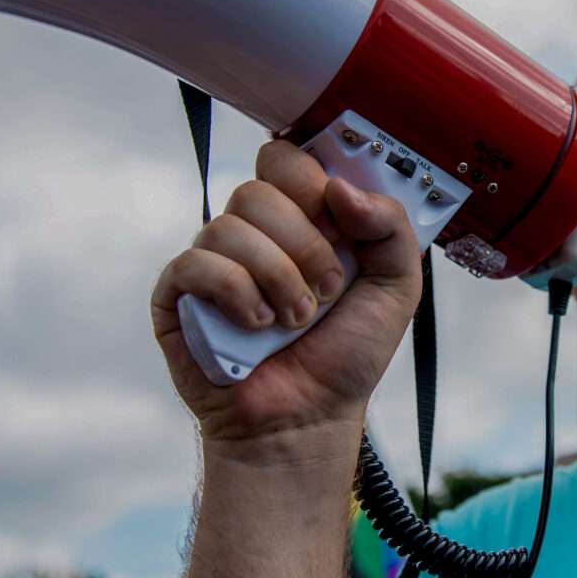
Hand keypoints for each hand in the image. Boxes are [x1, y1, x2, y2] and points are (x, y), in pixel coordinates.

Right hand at [152, 138, 421, 447]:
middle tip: (326, 289)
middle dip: (304, 242)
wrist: (308, 419)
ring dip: (277, 277)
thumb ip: (391, 225)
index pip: (289, 158)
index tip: (341, 223)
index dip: (314, 183)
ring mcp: (214, 261)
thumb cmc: (346, 356)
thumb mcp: (397, 287)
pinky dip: (236, 293)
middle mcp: (255, 234)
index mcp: (302, 220)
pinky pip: (196, 263)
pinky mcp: (179, 294)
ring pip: (230, 224)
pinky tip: (256, 325)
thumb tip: (340, 185)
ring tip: (295, 320)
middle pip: (260, 187)